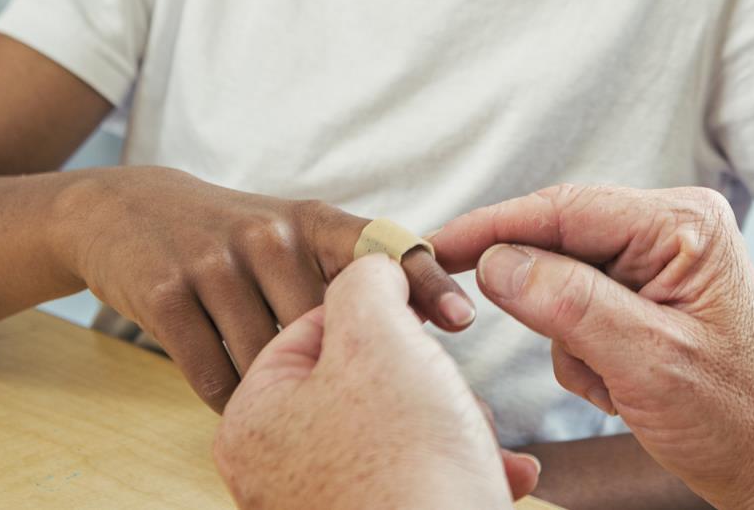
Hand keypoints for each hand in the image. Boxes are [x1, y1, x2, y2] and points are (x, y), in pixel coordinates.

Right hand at [57, 166, 475, 410]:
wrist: (126, 212)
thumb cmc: (234, 238)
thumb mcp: (293, 233)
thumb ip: (346, 273)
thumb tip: (419, 333)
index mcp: (313, 219)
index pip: (382, 248)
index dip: (425, 282)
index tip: (460, 320)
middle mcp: (270, 234)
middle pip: (323, 328)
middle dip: (335, 368)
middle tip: (339, 399)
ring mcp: (216, 263)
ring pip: (267, 359)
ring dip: (275, 389)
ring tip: (279, 396)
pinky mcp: (166, 296)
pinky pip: (213, 375)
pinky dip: (226, 396)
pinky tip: (232, 392)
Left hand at [215, 254, 531, 508]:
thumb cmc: (406, 466)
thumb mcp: (381, 339)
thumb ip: (368, 281)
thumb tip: (374, 268)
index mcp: (254, 419)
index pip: (314, 324)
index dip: (380, 310)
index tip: (425, 318)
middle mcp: (277, 469)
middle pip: (360, 378)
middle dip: (427, 377)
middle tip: (452, 390)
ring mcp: (324, 505)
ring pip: (398, 428)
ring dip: (455, 422)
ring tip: (478, 440)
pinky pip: (417, 478)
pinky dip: (462, 468)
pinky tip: (499, 472)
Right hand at [431, 184, 753, 508]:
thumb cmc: (736, 416)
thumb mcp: (647, 362)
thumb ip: (569, 304)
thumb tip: (496, 261)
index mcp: (684, 224)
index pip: (565, 208)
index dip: (493, 226)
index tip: (433, 246)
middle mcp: (674, 227)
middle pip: (561, 242)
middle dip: (551, 309)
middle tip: (588, 363)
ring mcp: (664, 260)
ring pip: (564, 284)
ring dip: (576, 344)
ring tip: (625, 386)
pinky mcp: (652, 295)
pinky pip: (582, 312)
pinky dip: (588, 356)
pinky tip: (629, 388)